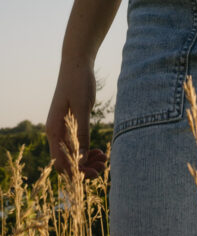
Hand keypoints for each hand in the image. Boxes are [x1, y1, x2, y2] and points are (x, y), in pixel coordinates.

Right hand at [45, 61, 106, 177]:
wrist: (77, 63)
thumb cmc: (78, 82)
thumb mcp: (82, 108)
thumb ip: (81, 134)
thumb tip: (80, 160)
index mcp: (54, 130)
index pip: (60, 162)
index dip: (76, 171)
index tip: (94, 173)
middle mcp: (55, 132)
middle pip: (66, 160)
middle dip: (83, 168)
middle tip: (102, 169)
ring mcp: (62, 128)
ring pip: (72, 153)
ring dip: (86, 160)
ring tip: (104, 160)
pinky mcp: (70, 123)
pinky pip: (76, 143)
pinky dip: (87, 149)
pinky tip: (99, 151)